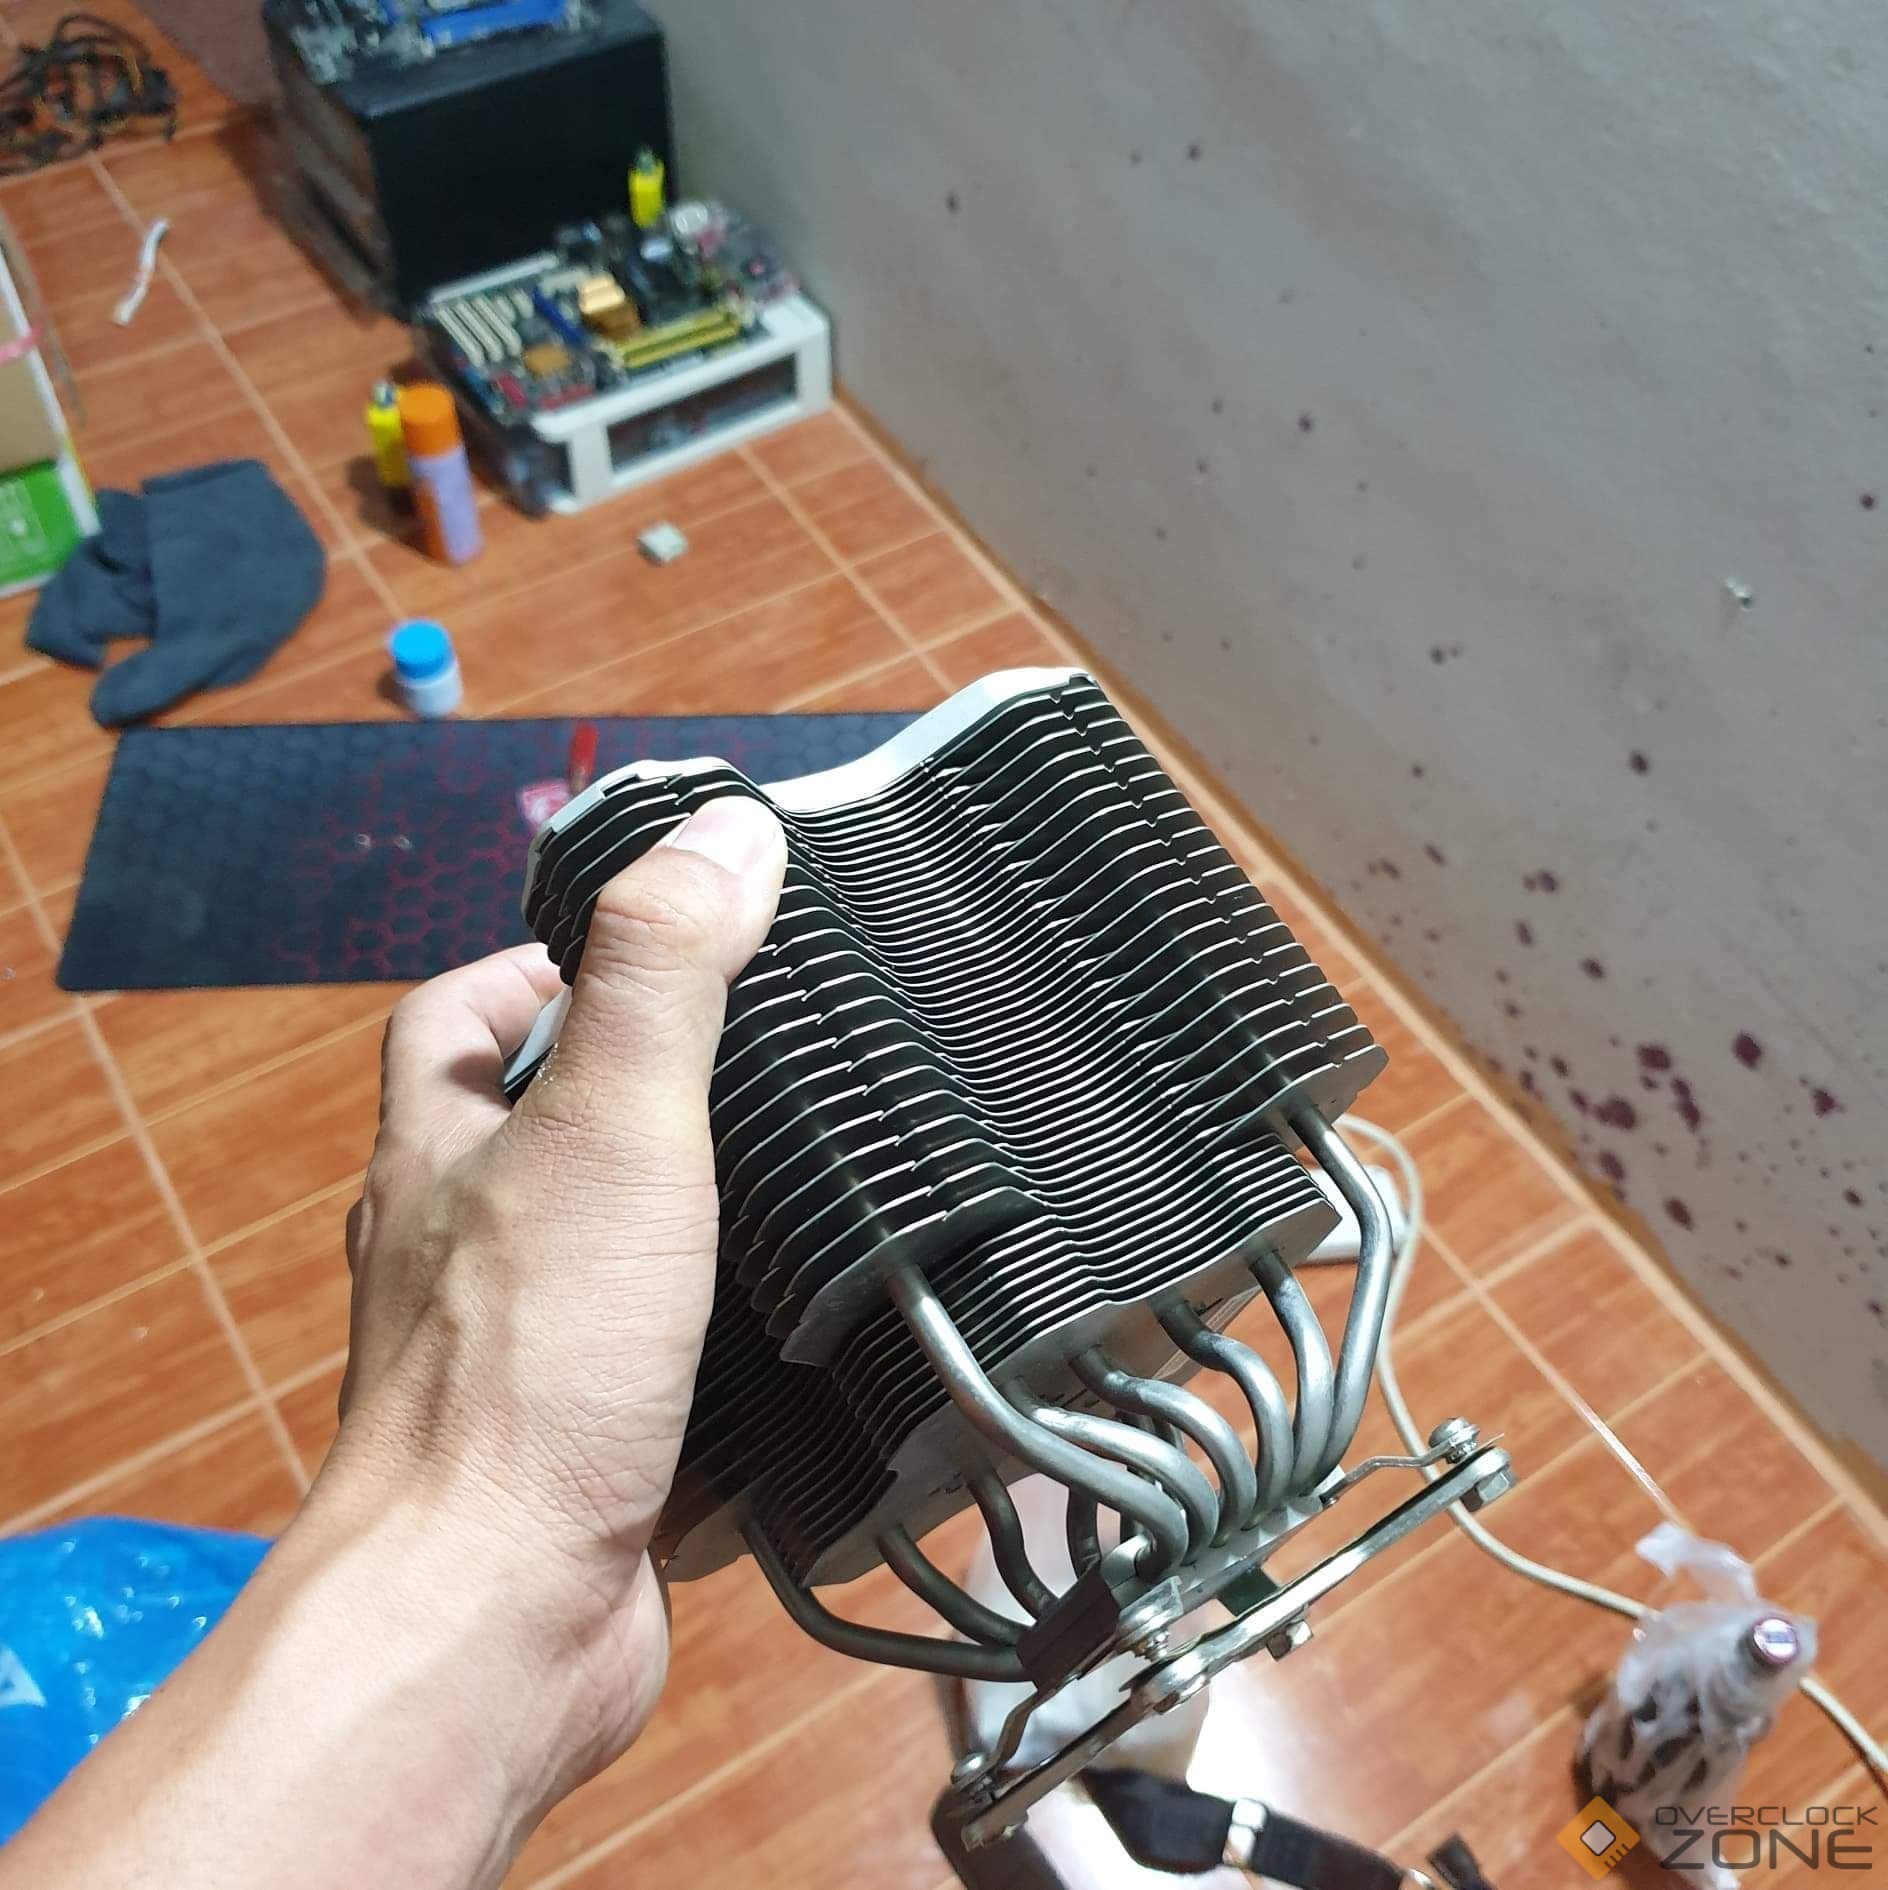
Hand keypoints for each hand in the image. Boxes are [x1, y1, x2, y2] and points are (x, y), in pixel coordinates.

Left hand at [319, 795, 785, 1799]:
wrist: (493, 1619)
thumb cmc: (524, 1368)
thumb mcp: (611, 1125)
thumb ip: (663, 971)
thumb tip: (724, 832)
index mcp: (441, 1151)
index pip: (457, 1017)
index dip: (538, 966)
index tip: (648, 948)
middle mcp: (463, 1250)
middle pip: (537, 1132)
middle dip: (641, 1093)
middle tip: (766, 1063)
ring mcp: (518, 1356)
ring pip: (607, 1256)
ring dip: (696, 1225)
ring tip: (814, 1183)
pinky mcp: (583, 1450)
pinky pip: (656, 1373)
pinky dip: (722, 1354)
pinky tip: (813, 1340)